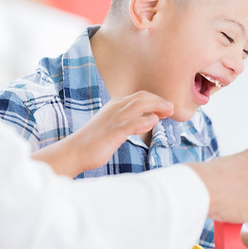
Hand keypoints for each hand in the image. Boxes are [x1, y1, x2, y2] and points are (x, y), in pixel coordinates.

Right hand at [33, 91, 173, 176]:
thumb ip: (130, 122)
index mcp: (115, 106)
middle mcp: (115, 109)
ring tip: (168, 112)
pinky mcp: (111, 132)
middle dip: (159, 101)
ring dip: (156, 107)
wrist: (75, 152)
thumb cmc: (95, 141)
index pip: (140, 96)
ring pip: (137, 106)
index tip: (167, 108)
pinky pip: (130, 123)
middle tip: (172, 109)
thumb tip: (148, 120)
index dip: (156, 100)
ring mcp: (113, 119)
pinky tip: (154, 121)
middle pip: (141, 97)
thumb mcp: (114, 127)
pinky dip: (143, 120)